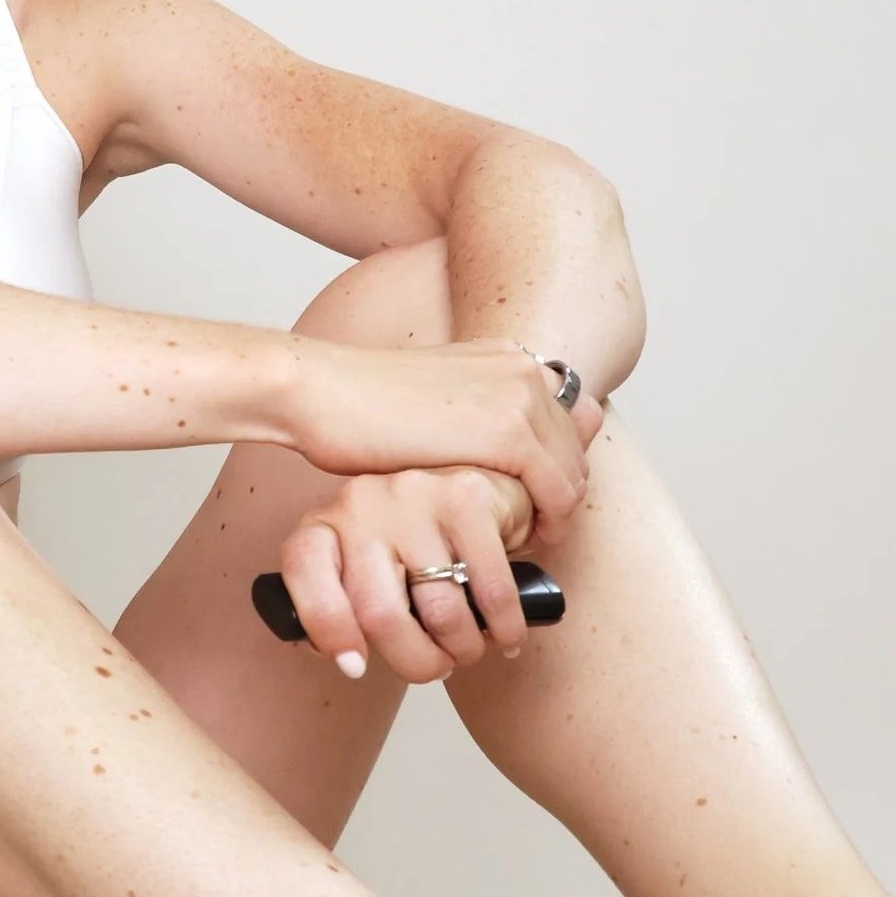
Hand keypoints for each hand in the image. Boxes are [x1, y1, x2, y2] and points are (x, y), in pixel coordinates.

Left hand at [278, 464, 539, 681]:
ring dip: (463, 649)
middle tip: (436, 667)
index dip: (328, 629)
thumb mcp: (366, 573)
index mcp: (325, 523)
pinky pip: (489, 591)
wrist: (478, 496)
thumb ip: (344, 610)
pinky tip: (504, 633)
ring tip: (467, 647)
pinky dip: (503, 628)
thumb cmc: (414, 550)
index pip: (304, 572)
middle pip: (379, 613)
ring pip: (439, 611)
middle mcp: (360, 502)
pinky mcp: (465, 498)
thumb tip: (345, 660)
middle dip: (416, 661)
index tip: (355, 667)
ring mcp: (412, 494)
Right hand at [288, 335, 600, 541]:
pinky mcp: (507, 433)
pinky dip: (546, 523)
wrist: (321, 392)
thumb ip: (472, 415)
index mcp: (503, 355)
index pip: (563, 421)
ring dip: (554, 512)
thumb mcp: (431, 402)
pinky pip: (558, 492)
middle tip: (529, 530)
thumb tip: (501, 443)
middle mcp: (520, 369)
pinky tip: (518, 541)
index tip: (529, 501)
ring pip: (572, 473)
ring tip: (522, 541)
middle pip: (574, 448)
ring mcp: (518, 397)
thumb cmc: (357, 405)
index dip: (551, 467)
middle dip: (558, 493)